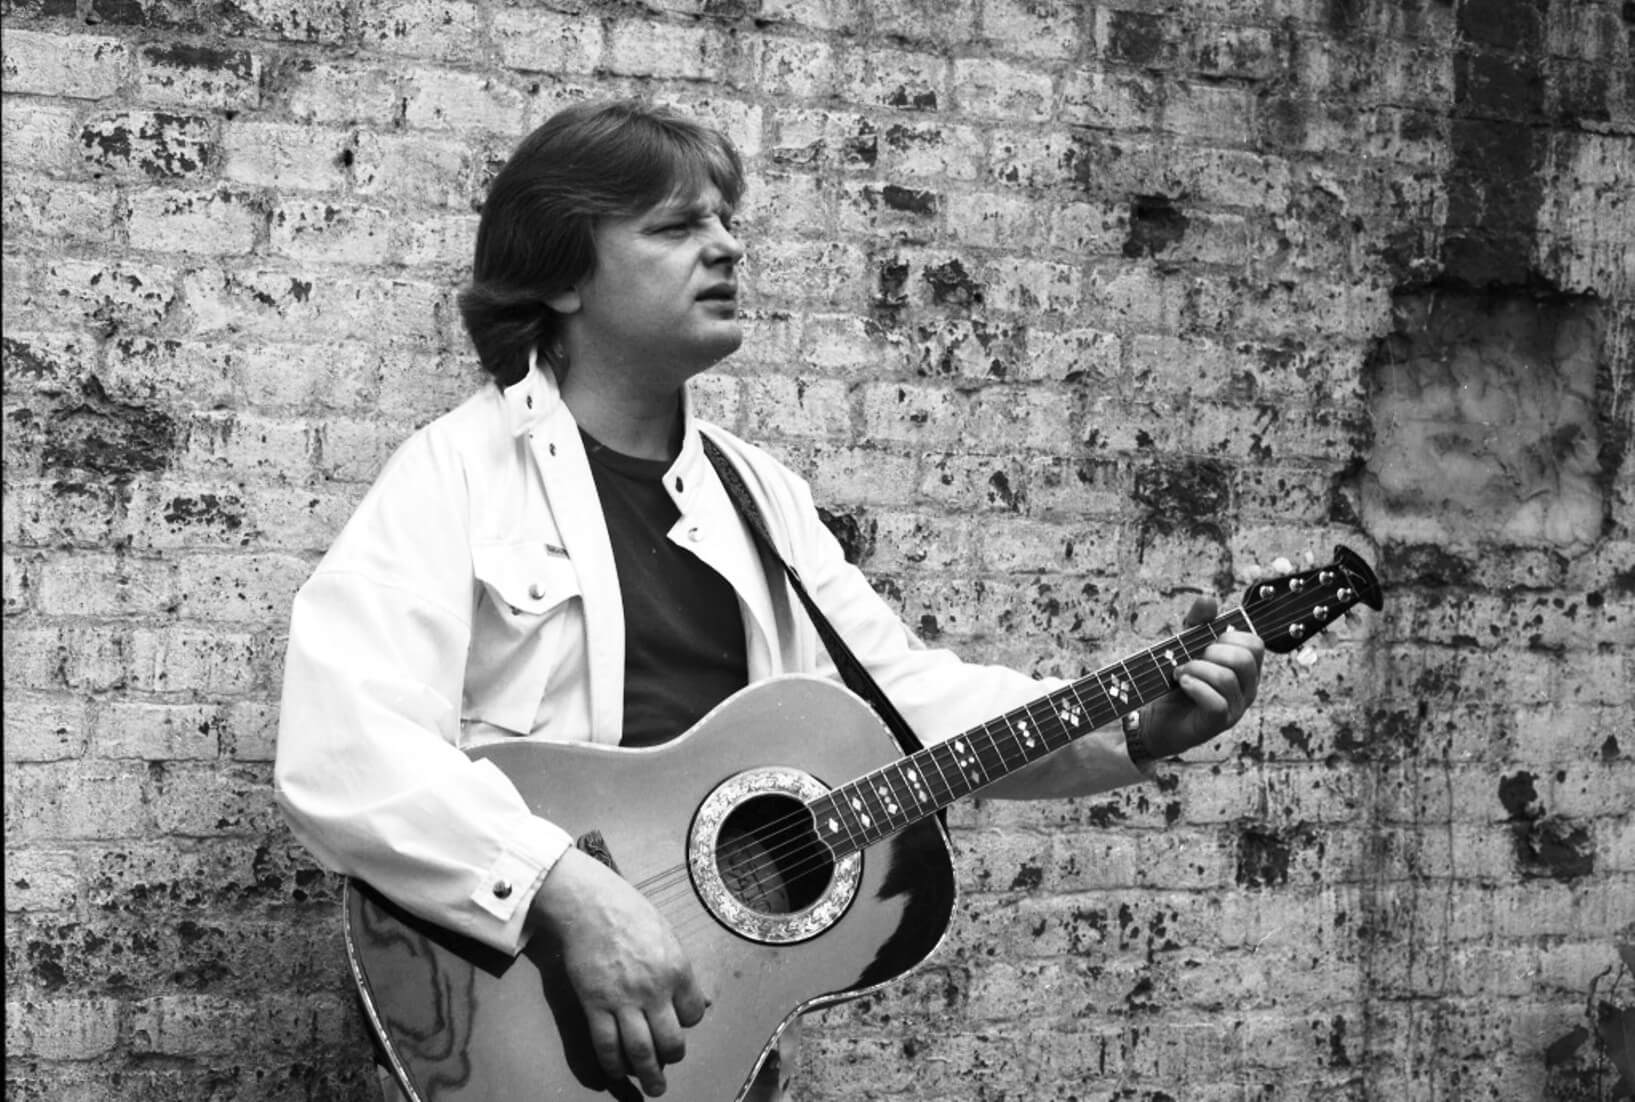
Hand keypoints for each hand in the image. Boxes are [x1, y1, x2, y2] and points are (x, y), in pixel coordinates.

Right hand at [532, 849, 707, 1095]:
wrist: (589, 904)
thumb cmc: (630, 913)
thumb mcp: (668, 935)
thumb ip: (682, 970)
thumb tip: (700, 1001)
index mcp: (677, 969)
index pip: (693, 1014)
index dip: (688, 1022)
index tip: (678, 1022)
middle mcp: (654, 989)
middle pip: (671, 1041)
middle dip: (671, 1058)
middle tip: (667, 1064)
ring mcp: (624, 1000)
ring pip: (640, 1051)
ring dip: (648, 1076)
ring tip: (654, 1089)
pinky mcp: (595, 1005)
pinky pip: (606, 1045)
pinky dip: (613, 1065)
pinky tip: (617, 1073)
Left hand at [1142, 595, 1265, 758]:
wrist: (1154, 718)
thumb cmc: (1175, 682)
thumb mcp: (1185, 645)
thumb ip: (1198, 623)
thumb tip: (1209, 599)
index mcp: (1245, 669)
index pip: (1255, 643)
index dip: (1228, 636)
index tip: (1206, 643)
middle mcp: (1247, 689)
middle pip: (1244, 658)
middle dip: (1212, 651)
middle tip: (1190, 659)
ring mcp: (1235, 709)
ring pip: (1227, 678)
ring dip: (1196, 669)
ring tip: (1179, 673)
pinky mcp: (1218, 724)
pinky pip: (1217, 702)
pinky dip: (1195, 687)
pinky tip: (1183, 683)